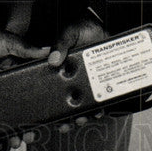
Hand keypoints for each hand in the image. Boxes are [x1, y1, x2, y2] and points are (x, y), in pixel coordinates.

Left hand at [0, 23, 49, 150]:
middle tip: (34, 133)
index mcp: (23, 70)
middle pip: (28, 108)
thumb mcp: (9, 42)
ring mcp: (1, 94)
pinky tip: (1, 141)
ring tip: (20, 140)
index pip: (39, 89)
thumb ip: (27, 49)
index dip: (46, 102)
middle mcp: (14, 84)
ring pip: (13, 116)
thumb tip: (50, 50)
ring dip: (17, 131)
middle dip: (33, 123)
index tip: (55, 114)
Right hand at [48, 13, 107, 132]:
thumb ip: (61, 43)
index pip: (47, 88)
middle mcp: (69, 79)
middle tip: (64, 124)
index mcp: (58, 69)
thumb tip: (53, 60)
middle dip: (62, 118)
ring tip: (81, 120)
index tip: (44, 115)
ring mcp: (85, 83)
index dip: (45, 104)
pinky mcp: (99, 85)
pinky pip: (97, 101)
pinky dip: (97, 109)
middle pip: (62, 104)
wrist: (108, 26)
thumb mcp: (70, 32)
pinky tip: (97, 111)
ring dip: (79, 117)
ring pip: (79, 106)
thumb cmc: (86, 27)